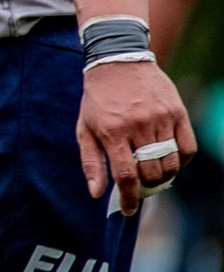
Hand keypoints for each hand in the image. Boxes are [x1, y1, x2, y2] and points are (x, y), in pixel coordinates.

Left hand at [79, 60, 196, 215]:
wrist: (117, 61)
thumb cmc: (98, 99)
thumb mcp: (84, 128)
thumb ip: (91, 161)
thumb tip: (97, 193)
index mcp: (111, 132)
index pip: (126, 176)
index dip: (129, 198)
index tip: (128, 210)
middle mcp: (138, 127)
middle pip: (152, 173)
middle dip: (146, 187)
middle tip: (140, 186)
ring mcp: (160, 119)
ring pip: (171, 164)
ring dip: (163, 176)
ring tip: (153, 173)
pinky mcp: (177, 112)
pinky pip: (188, 148)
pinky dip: (181, 161)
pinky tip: (169, 160)